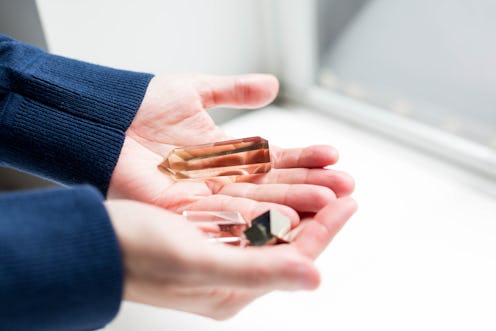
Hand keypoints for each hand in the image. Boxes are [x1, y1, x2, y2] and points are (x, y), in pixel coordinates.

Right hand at [105, 197, 356, 319]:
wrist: (90, 243)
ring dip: (298, 203)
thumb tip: (315, 279)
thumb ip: (258, 272)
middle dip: (318, 215)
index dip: (325, 228)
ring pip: (272, 227)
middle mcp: (230, 275)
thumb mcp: (198, 262)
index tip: (350, 201)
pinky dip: (268, 198)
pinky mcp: (204, 235)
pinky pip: (248, 217)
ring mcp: (217, 254)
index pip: (295, 258)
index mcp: (233, 291)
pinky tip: (280, 184)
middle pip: (288, 243)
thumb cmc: (136, 254)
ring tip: (325, 183)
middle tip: (346, 189)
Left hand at [108, 74, 353, 219]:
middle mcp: (221, 178)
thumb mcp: (196, 90)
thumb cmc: (143, 103)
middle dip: (311, 185)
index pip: (274, 159)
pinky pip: (226, 215)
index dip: (305, 158)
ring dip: (294, 203)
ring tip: (330, 204)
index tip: (336, 157)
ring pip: (257, 202)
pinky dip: (257, 217)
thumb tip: (273, 85)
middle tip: (347, 188)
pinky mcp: (185, 210)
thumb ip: (235, 90)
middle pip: (274, 185)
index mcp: (227, 153)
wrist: (102, 119)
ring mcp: (205, 197)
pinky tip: (287, 217)